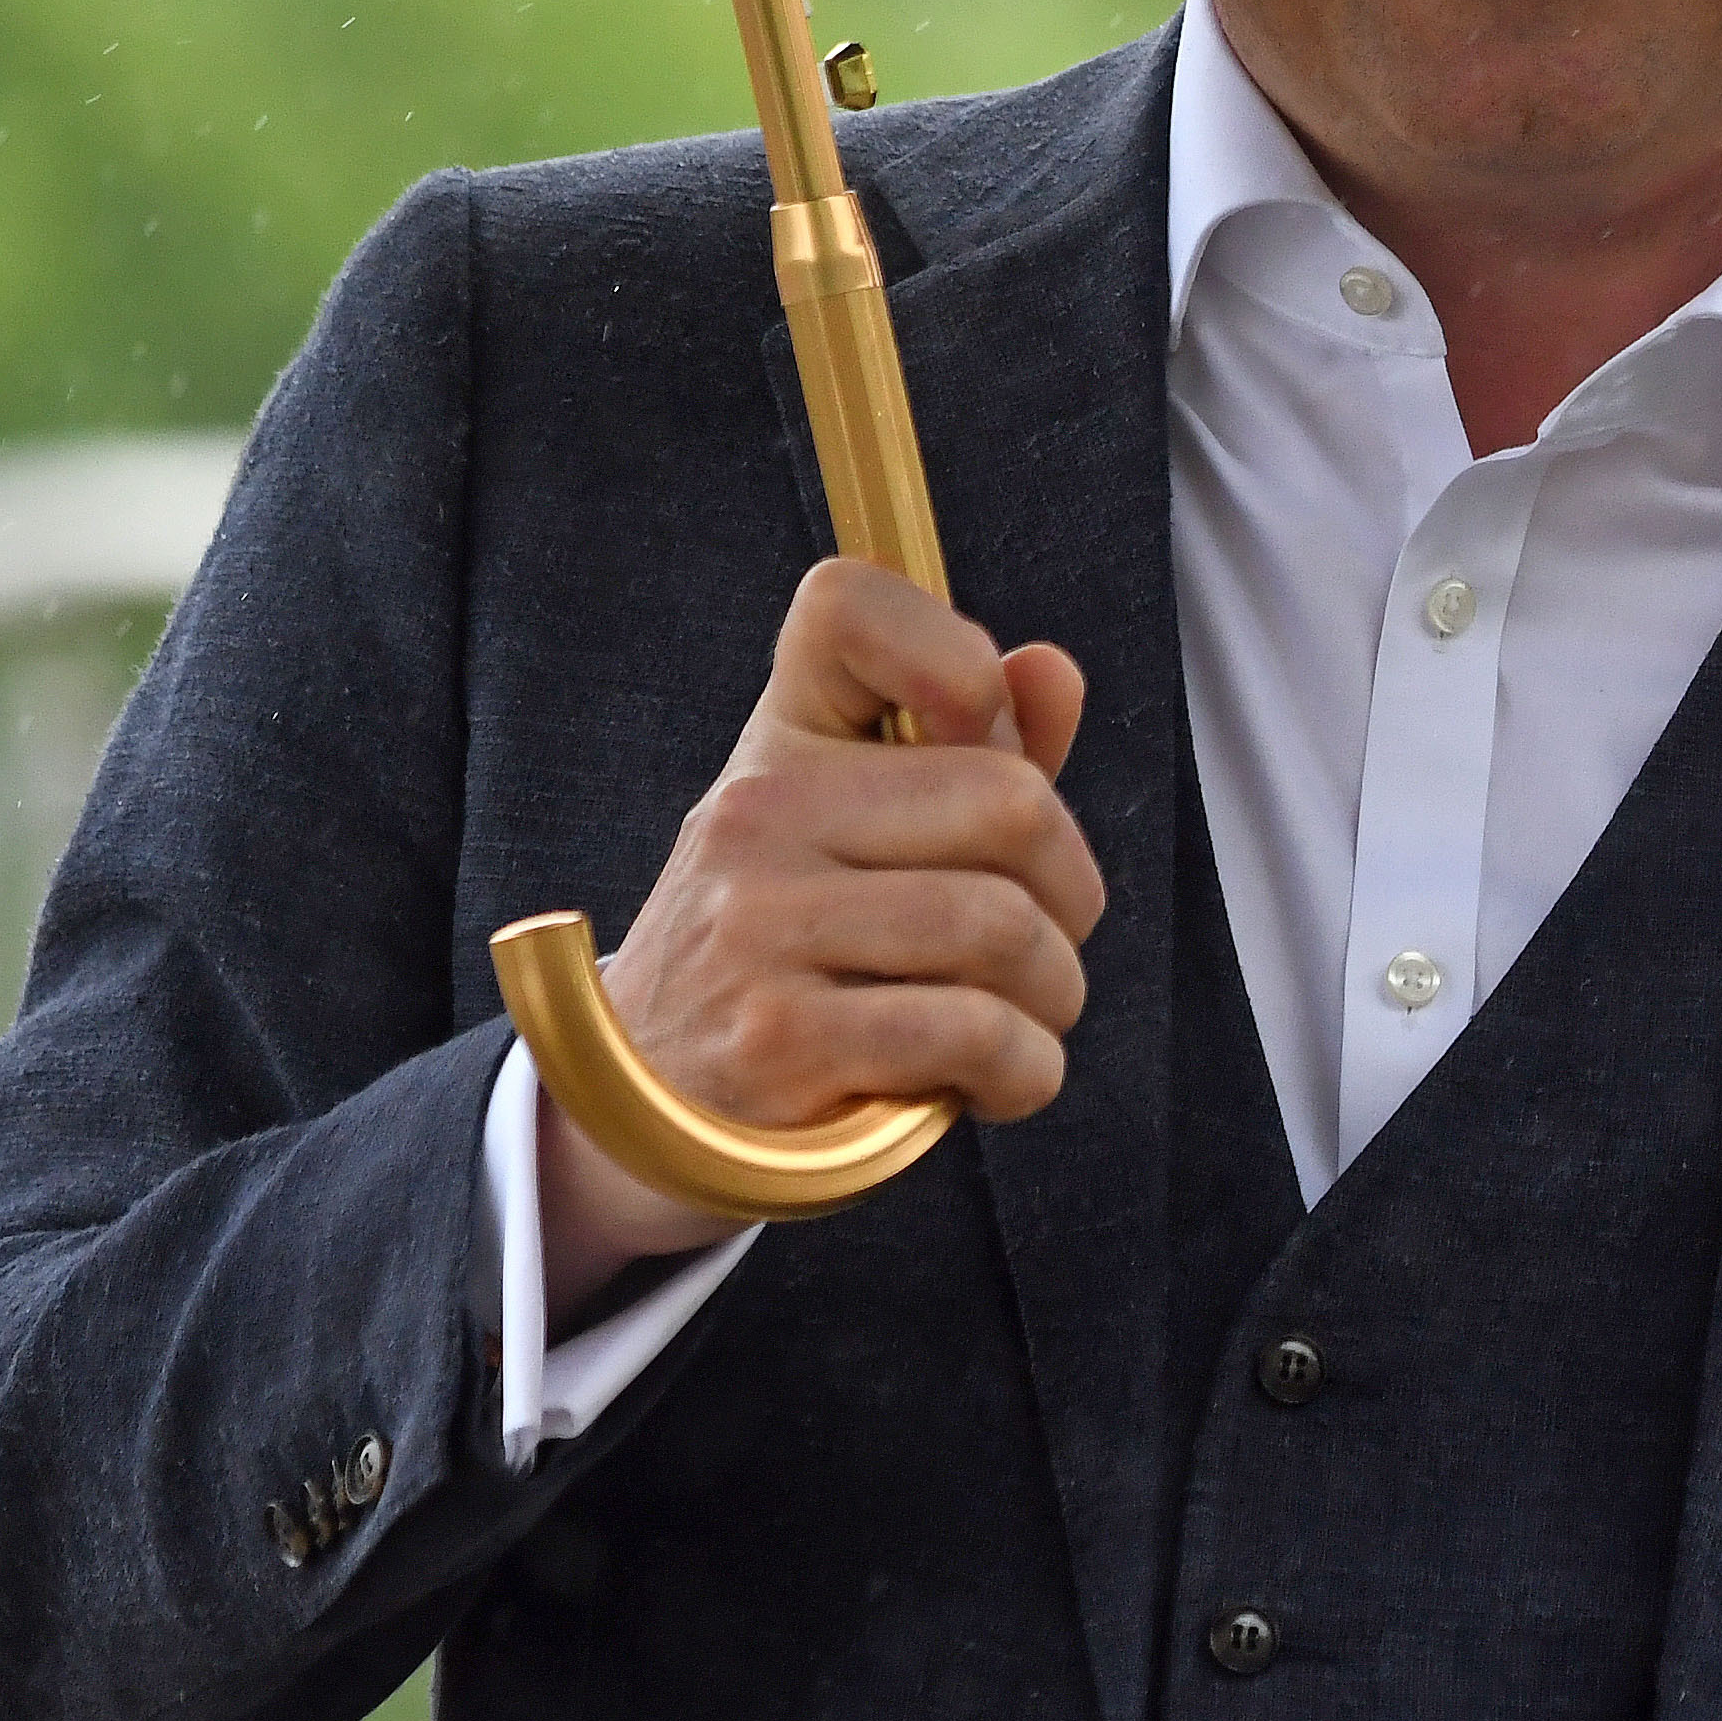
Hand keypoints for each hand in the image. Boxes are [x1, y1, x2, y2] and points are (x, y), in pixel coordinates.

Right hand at [538, 562, 1097, 1271]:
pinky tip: (996, 1082)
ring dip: (1054, 994)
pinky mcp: (779, 1041)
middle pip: (1012, 803)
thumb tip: (1050, 672)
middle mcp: (757, 815)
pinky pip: (975, 1032)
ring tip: (1024, 1021)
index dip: (954, 655)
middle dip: (1071, 895)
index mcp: (781, 743)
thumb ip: (973, 757)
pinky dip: (1025, 1070)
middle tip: (1044, 948)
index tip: (980, 742)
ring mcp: (758, 924)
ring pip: (1003, 926)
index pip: (848, 607)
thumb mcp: (860, 841)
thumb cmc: (790, 959)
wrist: (650, 1113)